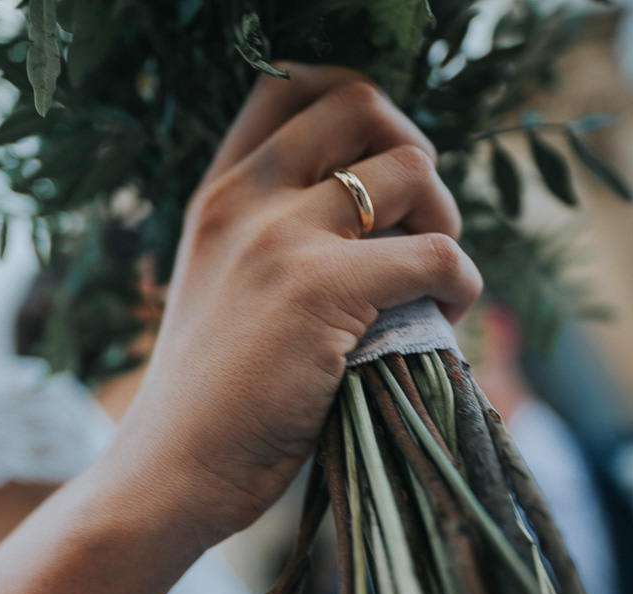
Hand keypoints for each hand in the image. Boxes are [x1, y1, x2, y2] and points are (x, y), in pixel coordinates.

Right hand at [99, 64, 481, 546]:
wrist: (171, 470)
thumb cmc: (207, 394)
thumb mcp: (218, 285)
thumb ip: (271, 233)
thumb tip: (378, 210)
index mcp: (219, 193)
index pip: (288, 85)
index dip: (356, 105)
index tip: (378, 161)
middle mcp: (247, 198)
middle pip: (362, 105)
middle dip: (412, 153)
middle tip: (416, 220)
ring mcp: (280, 239)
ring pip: (412, 172)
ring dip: (445, 220)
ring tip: (428, 277)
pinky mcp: (321, 292)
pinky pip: (437, 255)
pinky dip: (461, 284)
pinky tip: (443, 317)